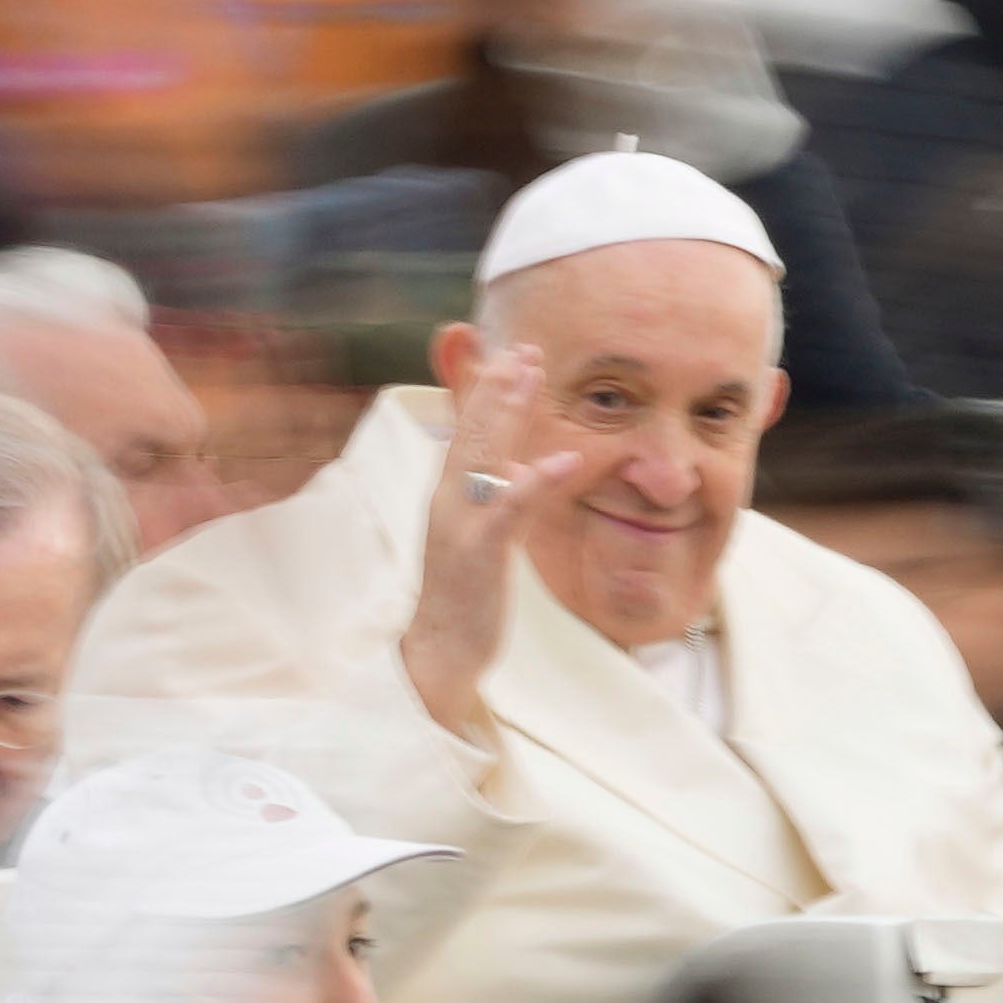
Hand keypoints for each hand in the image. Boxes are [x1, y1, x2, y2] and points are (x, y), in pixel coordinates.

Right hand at [398, 371, 605, 754]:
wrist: (437, 652)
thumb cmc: (461, 597)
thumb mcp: (483, 538)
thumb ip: (501, 499)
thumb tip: (519, 468)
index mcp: (448, 496)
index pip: (469, 432)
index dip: (490, 392)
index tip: (516, 357)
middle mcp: (447, 501)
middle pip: (472, 431)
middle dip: (497, 387)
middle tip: (525, 349)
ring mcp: (459, 524)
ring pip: (482, 455)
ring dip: (507, 412)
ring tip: (531, 375)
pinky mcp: (478, 553)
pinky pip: (508, 508)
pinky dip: (536, 480)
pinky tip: (566, 459)